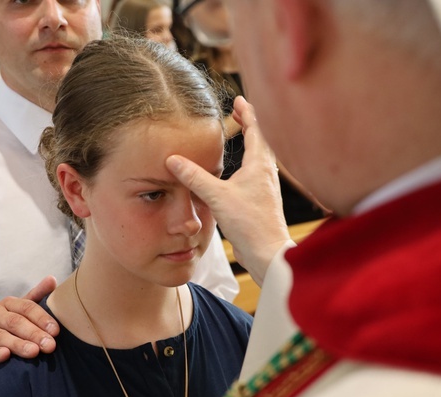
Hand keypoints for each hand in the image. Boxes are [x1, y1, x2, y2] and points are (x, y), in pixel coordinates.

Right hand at [0, 275, 59, 365]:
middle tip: (49, 345)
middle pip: (14, 322)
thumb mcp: (19, 309)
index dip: (42, 318)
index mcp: (7, 304)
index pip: (27, 308)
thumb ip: (36, 296)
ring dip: (18, 344)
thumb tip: (52, 279)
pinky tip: (5, 356)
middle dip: (34, 333)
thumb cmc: (2, 323)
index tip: (56, 331)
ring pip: (0, 336)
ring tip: (33, 352)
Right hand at [166, 96, 289, 284]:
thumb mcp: (217, 197)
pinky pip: (255, 175)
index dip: (247, 113)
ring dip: (250, 145)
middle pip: (261, 141)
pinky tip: (238, 175)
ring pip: (260, 159)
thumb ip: (194, 177)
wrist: (268, 253)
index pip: (256, 130)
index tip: (239, 99)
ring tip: (240, 138)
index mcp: (259, 165)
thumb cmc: (249, 223)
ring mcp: (265, 188)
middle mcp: (266, 174)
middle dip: (250, 125)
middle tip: (239, 113)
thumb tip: (173, 159)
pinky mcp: (261, 202)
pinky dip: (247, 165)